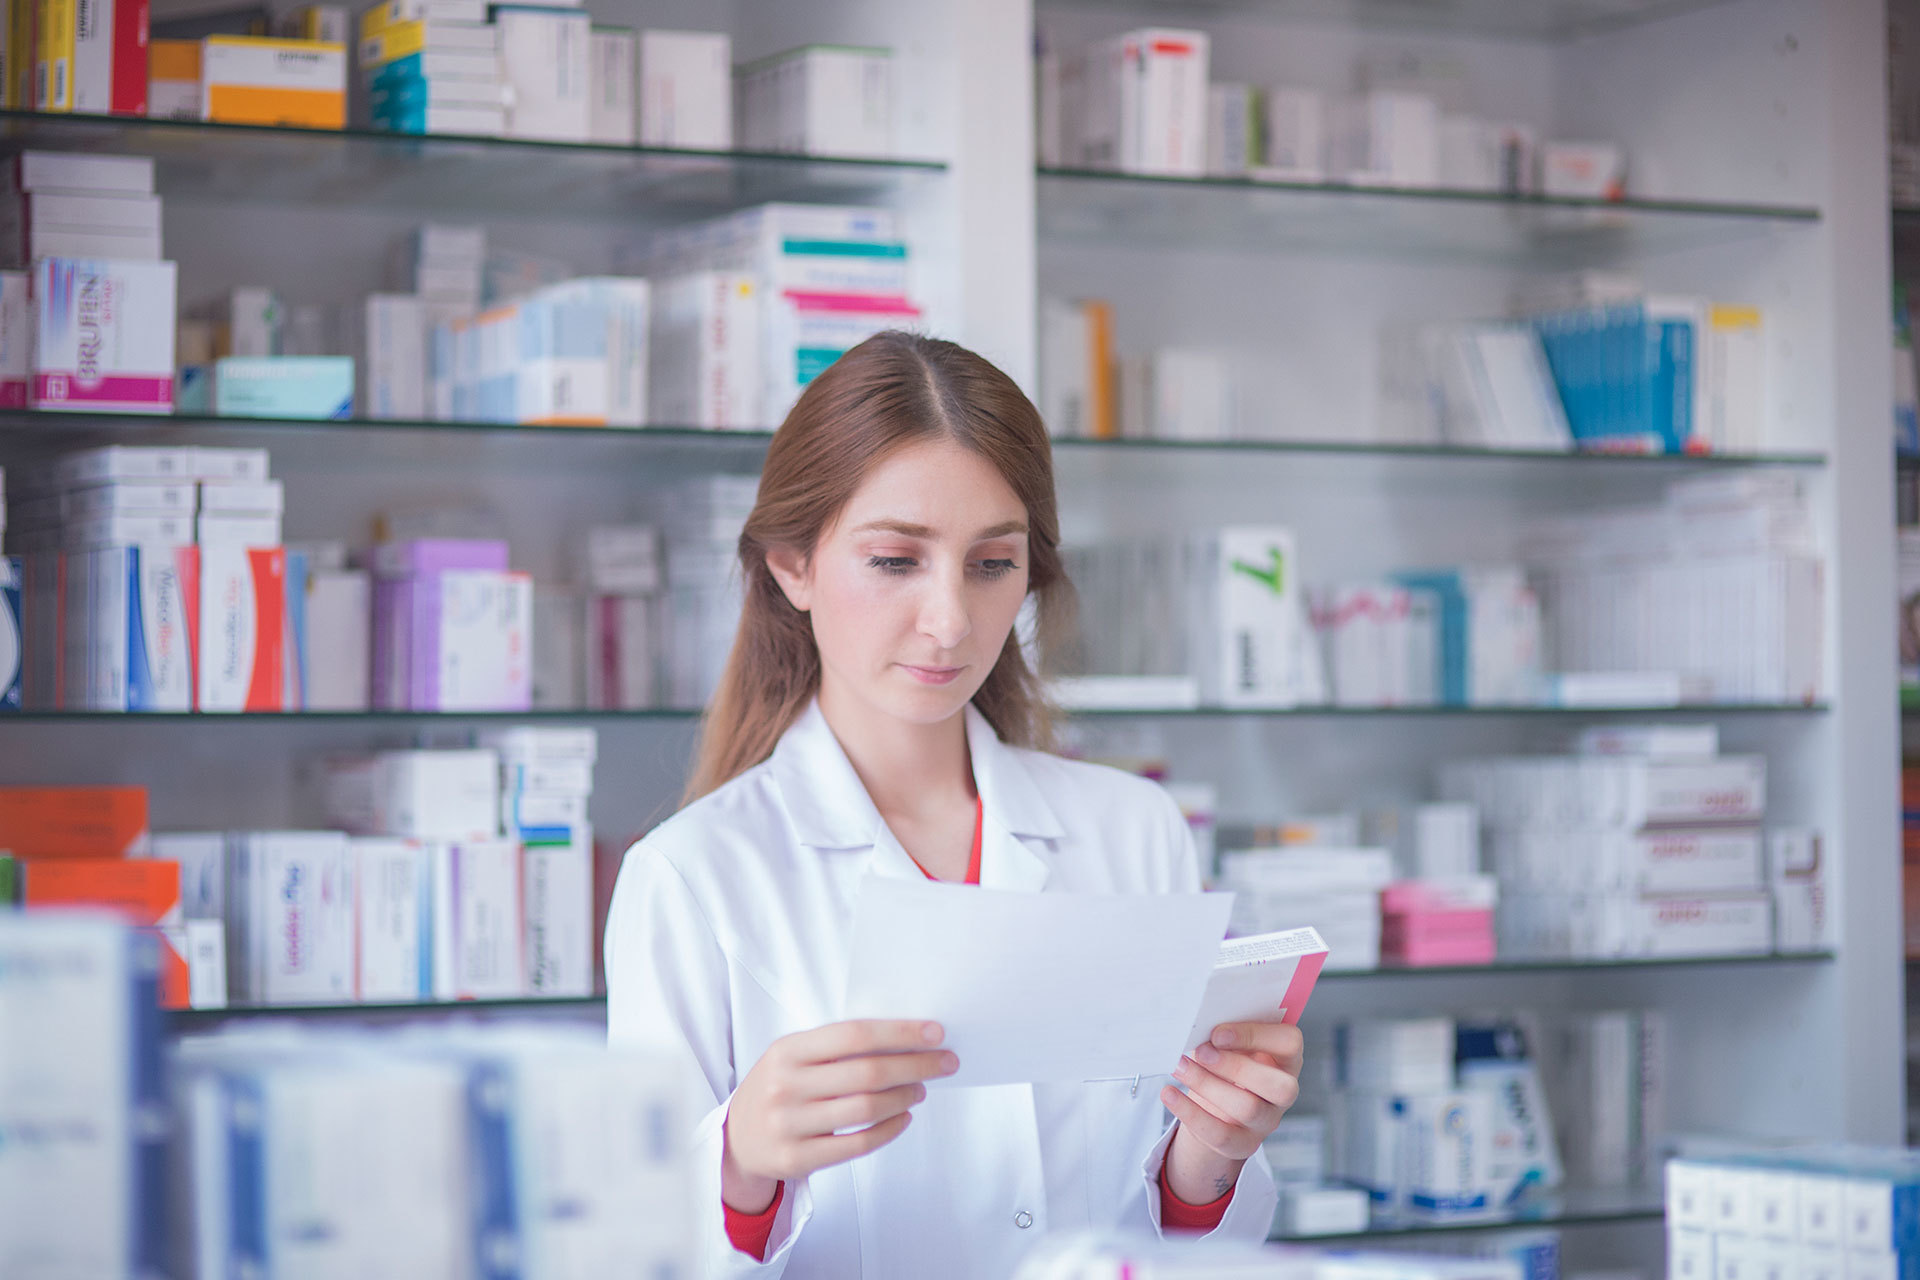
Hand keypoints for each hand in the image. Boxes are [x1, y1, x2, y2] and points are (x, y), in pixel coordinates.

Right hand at [722, 1019, 958, 1213]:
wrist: (737, 1139)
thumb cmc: (779, 1087)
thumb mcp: (794, 1056)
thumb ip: (837, 1046)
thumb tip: (904, 1036)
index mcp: (787, 1050)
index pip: (853, 1035)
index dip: (899, 1032)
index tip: (935, 1032)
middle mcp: (786, 1086)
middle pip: (867, 1073)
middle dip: (915, 1065)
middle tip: (944, 1062)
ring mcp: (790, 1125)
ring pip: (866, 1108)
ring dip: (905, 1096)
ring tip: (921, 1089)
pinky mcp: (798, 1158)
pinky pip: (858, 1144)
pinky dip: (889, 1129)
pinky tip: (903, 1117)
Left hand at [1160, 1022, 1303, 1206]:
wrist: (1215, 1109)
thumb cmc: (1225, 1064)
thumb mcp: (1230, 1046)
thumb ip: (1224, 1034)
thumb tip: (1197, 1024)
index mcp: (1285, 1057)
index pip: (1290, 1043)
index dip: (1256, 1035)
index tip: (1218, 1033)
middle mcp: (1284, 1091)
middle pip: (1279, 1085)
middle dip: (1236, 1067)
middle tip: (1201, 1052)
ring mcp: (1267, 1121)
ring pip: (1248, 1108)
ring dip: (1208, 1085)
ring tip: (1179, 1067)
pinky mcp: (1244, 1143)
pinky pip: (1221, 1134)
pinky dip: (1191, 1113)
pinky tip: (1169, 1094)